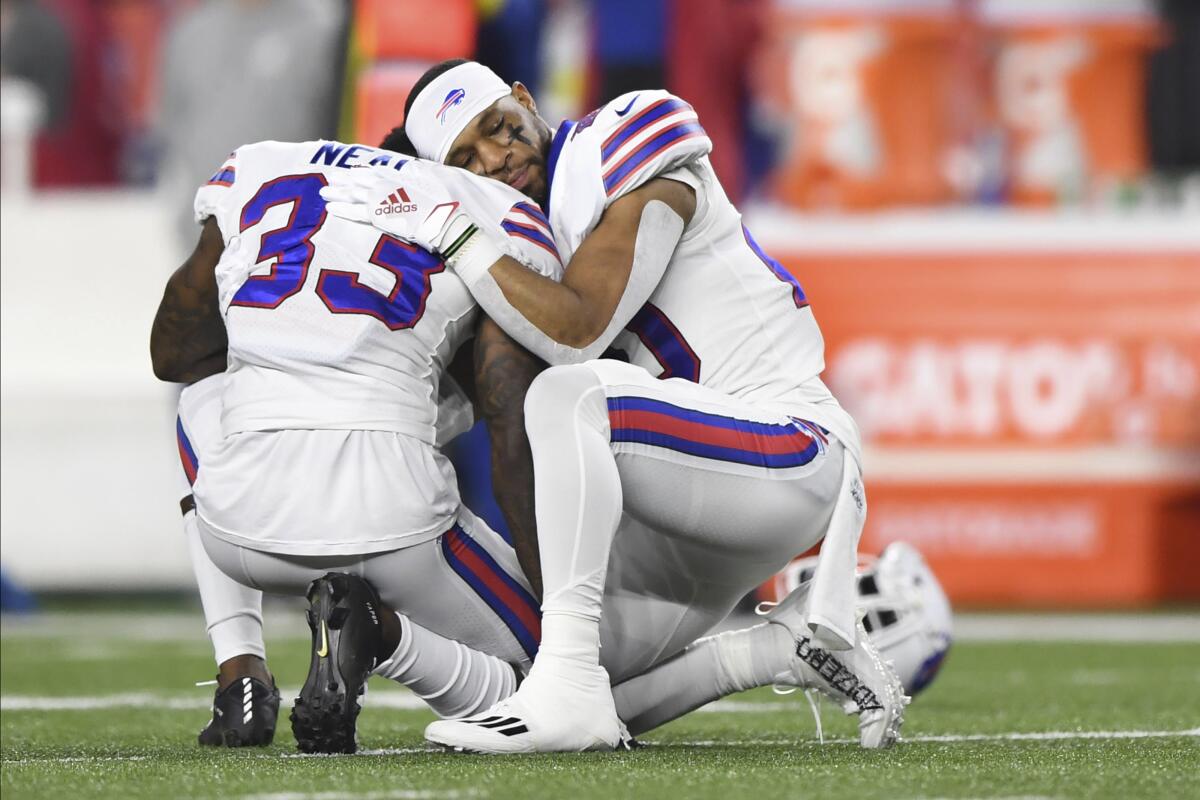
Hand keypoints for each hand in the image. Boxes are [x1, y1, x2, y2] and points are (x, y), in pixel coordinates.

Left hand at [320, 163, 472, 254]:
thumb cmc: (444, 204)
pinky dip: (342, 210)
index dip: (359, 172)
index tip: (348, 171)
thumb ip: (419, 172)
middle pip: (359, 181)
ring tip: (323, 192)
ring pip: (353, 195)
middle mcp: (387, 186)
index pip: (374, 172)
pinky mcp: (379, 217)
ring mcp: (382, 200)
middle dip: (342, 180)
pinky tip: (329, 209)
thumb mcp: (434, 180)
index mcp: (399, 177)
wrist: (444, 222)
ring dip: (337, 193)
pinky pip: (355, 213)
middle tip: (327, 179)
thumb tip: (411, 166)